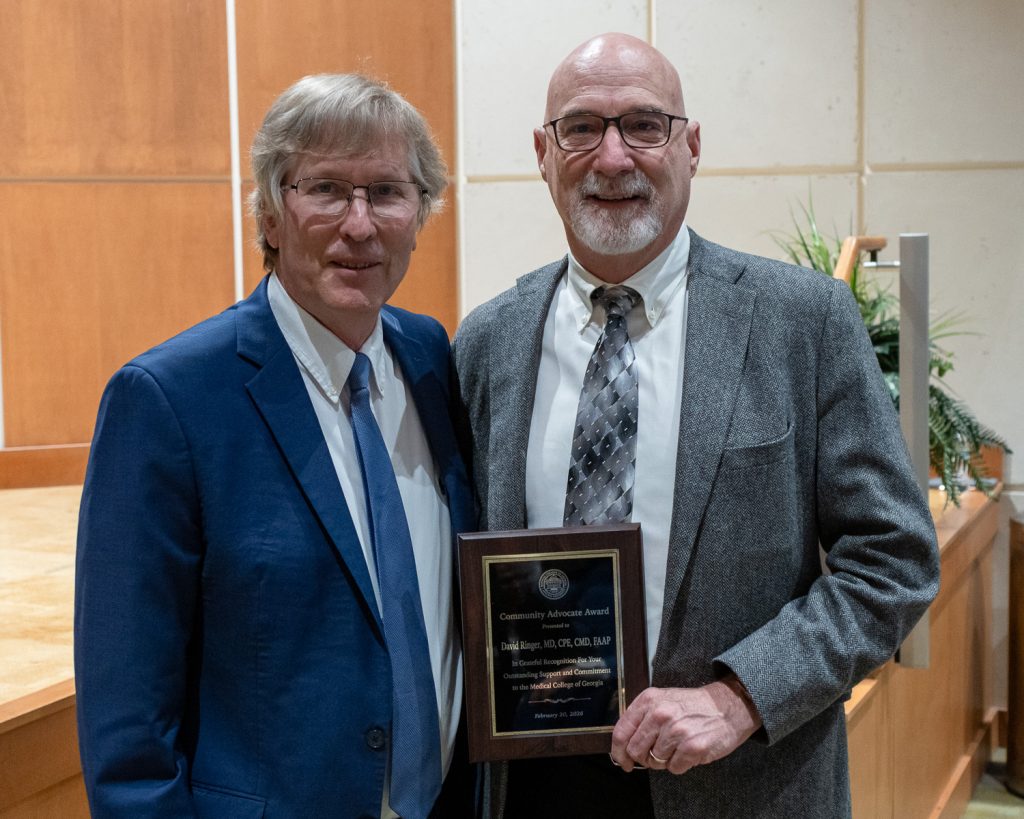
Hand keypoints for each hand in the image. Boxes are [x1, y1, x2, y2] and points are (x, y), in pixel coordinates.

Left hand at [609, 677, 761, 774]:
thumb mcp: (663, 700)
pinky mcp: (692, 747)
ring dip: (665, 760)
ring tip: (679, 745)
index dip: (618, 751)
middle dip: (644, 757)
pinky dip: (681, 764)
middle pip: (635, 751)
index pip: (621, 731)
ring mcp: (677, 731)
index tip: (622, 760)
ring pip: (655, 762)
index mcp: (649, 700)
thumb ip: (642, 718)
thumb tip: (623, 744)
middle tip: (658, 752)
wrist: (727, 706)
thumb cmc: (693, 706)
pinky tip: (689, 750)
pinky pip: (674, 768)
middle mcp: (660, 714)